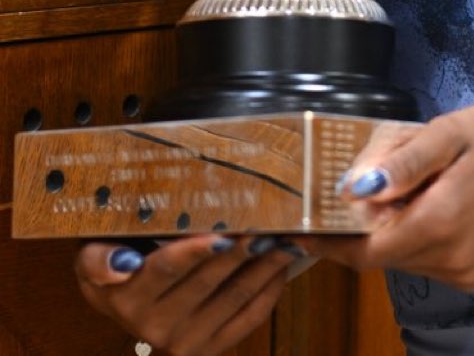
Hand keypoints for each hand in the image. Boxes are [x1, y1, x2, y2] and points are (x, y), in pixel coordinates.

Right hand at [75, 235, 302, 354]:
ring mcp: (187, 342)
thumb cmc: (114, 262)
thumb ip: (98, 260)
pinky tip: (284, 263)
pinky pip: (249, 319)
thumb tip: (121, 267)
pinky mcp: (211, 349)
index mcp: (129, 299)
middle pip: (209, 281)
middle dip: (243, 249)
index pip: (168, 270)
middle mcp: (157, 328)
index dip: (197, 252)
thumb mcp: (92, 255)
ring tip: (289, 236)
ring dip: (267, 265)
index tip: (225, 233)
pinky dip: (270, 289)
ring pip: (236, 296)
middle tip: (273, 221)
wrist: (122, 301)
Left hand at [308, 104, 473, 290]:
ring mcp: (465, 271)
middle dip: (366, 226)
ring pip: (404, 259)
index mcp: (442, 222)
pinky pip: (426, 260)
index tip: (303, 230)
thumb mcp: (447, 133)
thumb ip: (403, 162)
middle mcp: (453, 258)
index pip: (368, 251)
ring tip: (406, 187)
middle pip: (384, 254)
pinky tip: (429, 203)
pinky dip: (415, 237)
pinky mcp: (473, 274)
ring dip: (392, 230)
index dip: (332, 243)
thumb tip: (358, 189)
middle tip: (363, 187)